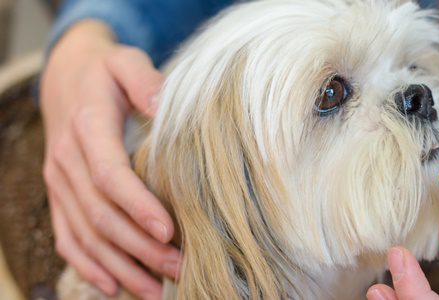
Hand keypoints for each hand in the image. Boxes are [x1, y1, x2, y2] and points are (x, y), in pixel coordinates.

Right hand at [41, 20, 178, 299]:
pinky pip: (68, 238)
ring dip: (120, 265)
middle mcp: (67, 160)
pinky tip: (115, 286)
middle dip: (139, 247)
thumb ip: (143, 78)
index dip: (137, 205)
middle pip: (100, 214)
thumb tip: (163, 104)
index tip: (169, 230)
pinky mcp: (59, 197)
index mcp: (87, 128)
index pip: (109, 175)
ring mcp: (59, 183)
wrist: (67, 80)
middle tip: (179, 268)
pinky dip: (89, 266)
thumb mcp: (125, 61)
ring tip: (156, 290)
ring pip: (86, 234)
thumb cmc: (106, 73)